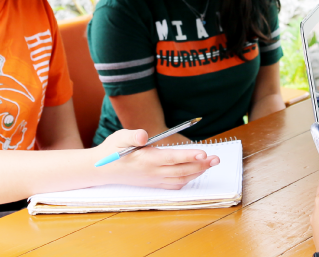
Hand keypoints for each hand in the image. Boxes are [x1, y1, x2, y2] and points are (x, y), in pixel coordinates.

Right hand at [95, 129, 218, 188]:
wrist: (102, 170)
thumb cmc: (112, 151)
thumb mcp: (119, 137)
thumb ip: (132, 135)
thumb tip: (144, 134)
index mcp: (146, 160)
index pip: (172, 158)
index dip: (189, 156)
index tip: (204, 152)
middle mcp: (152, 172)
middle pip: (181, 170)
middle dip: (201, 164)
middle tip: (217, 159)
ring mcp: (154, 180)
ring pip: (180, 178)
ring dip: (197, 172)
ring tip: (211, 164)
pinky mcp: (154, 184)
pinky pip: (174, 185)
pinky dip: (187, 180)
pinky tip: (195, 174)